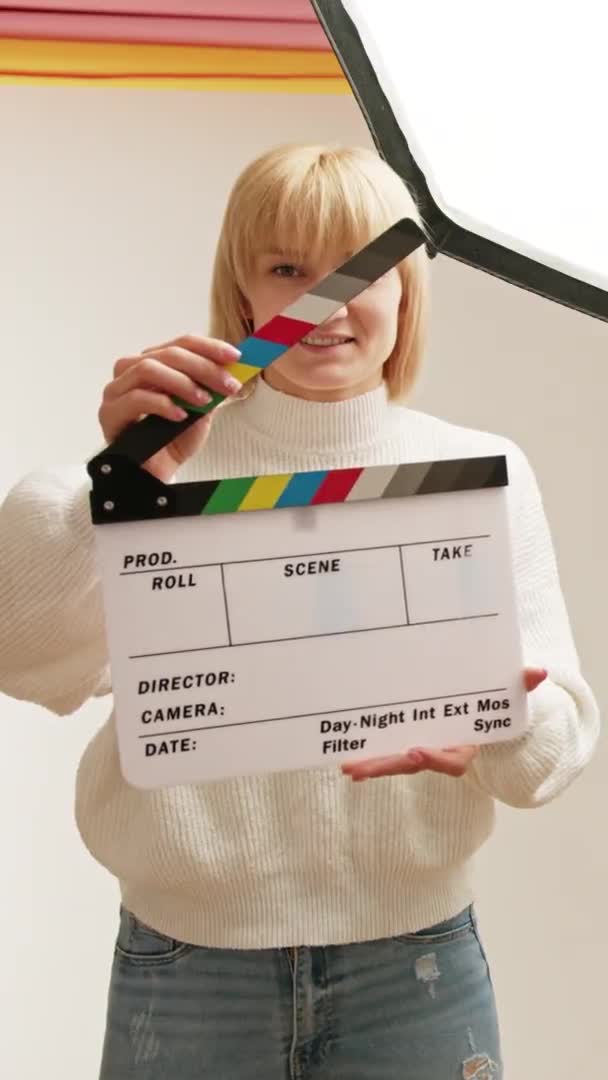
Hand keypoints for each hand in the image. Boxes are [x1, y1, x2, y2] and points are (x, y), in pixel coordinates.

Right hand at [98, 334, 241, 481]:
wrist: (157, 474)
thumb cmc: (174, 440)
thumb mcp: (201, 410)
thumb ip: (211, 388)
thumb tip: (232, 368)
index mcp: (154, 364)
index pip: (180, 344)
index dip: (209, 347)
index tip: (235, 357)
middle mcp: (131, 371)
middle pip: (167, 354)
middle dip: (203, 367)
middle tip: (227, 384)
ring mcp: (117, 390)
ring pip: (148, 369)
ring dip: (182, 382)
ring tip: (203, 400)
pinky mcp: (110, 413)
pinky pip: (135, 399)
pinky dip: (162, 404)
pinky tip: (180, 415)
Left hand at [341, 667, 547, 781]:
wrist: (485, 719)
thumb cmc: (494, 707)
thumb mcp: (510, 697)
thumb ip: (521, 686)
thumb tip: (537, 672)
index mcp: (465, 746)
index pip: (450, 760)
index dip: (434, 759)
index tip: (415, 751)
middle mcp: (441, 753)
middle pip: (413, 765)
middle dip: (387, 766)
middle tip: (359, 770)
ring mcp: (423, 751)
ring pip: (395, 762)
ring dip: (371, 765)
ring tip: (347, 768)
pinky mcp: (407, 746)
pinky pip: (388, 754)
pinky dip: (369, 759)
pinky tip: (347, 761)